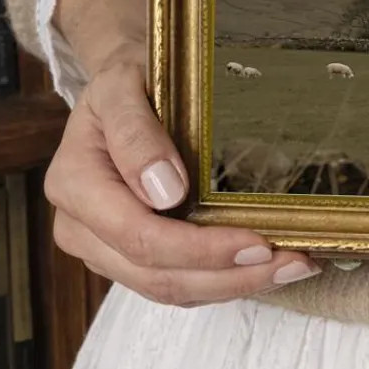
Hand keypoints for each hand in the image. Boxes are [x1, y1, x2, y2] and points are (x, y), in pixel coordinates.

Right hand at [44, 54, 321, 305]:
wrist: (122, 88)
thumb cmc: (128, 79)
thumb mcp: (124, 84)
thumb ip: (135, 133)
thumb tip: (164, 192)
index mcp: (74, 184)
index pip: (138, 235)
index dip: (199, 249)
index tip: (257, 242)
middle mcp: (81, 228)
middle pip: (157, 275)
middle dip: (229, 276)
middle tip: (294, 262)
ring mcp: (104, 249)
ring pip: (170, 290)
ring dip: (234, 285)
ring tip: (293, 267)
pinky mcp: (130, 258)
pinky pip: (177, 285)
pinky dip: (224, 281)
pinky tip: (267, 266)